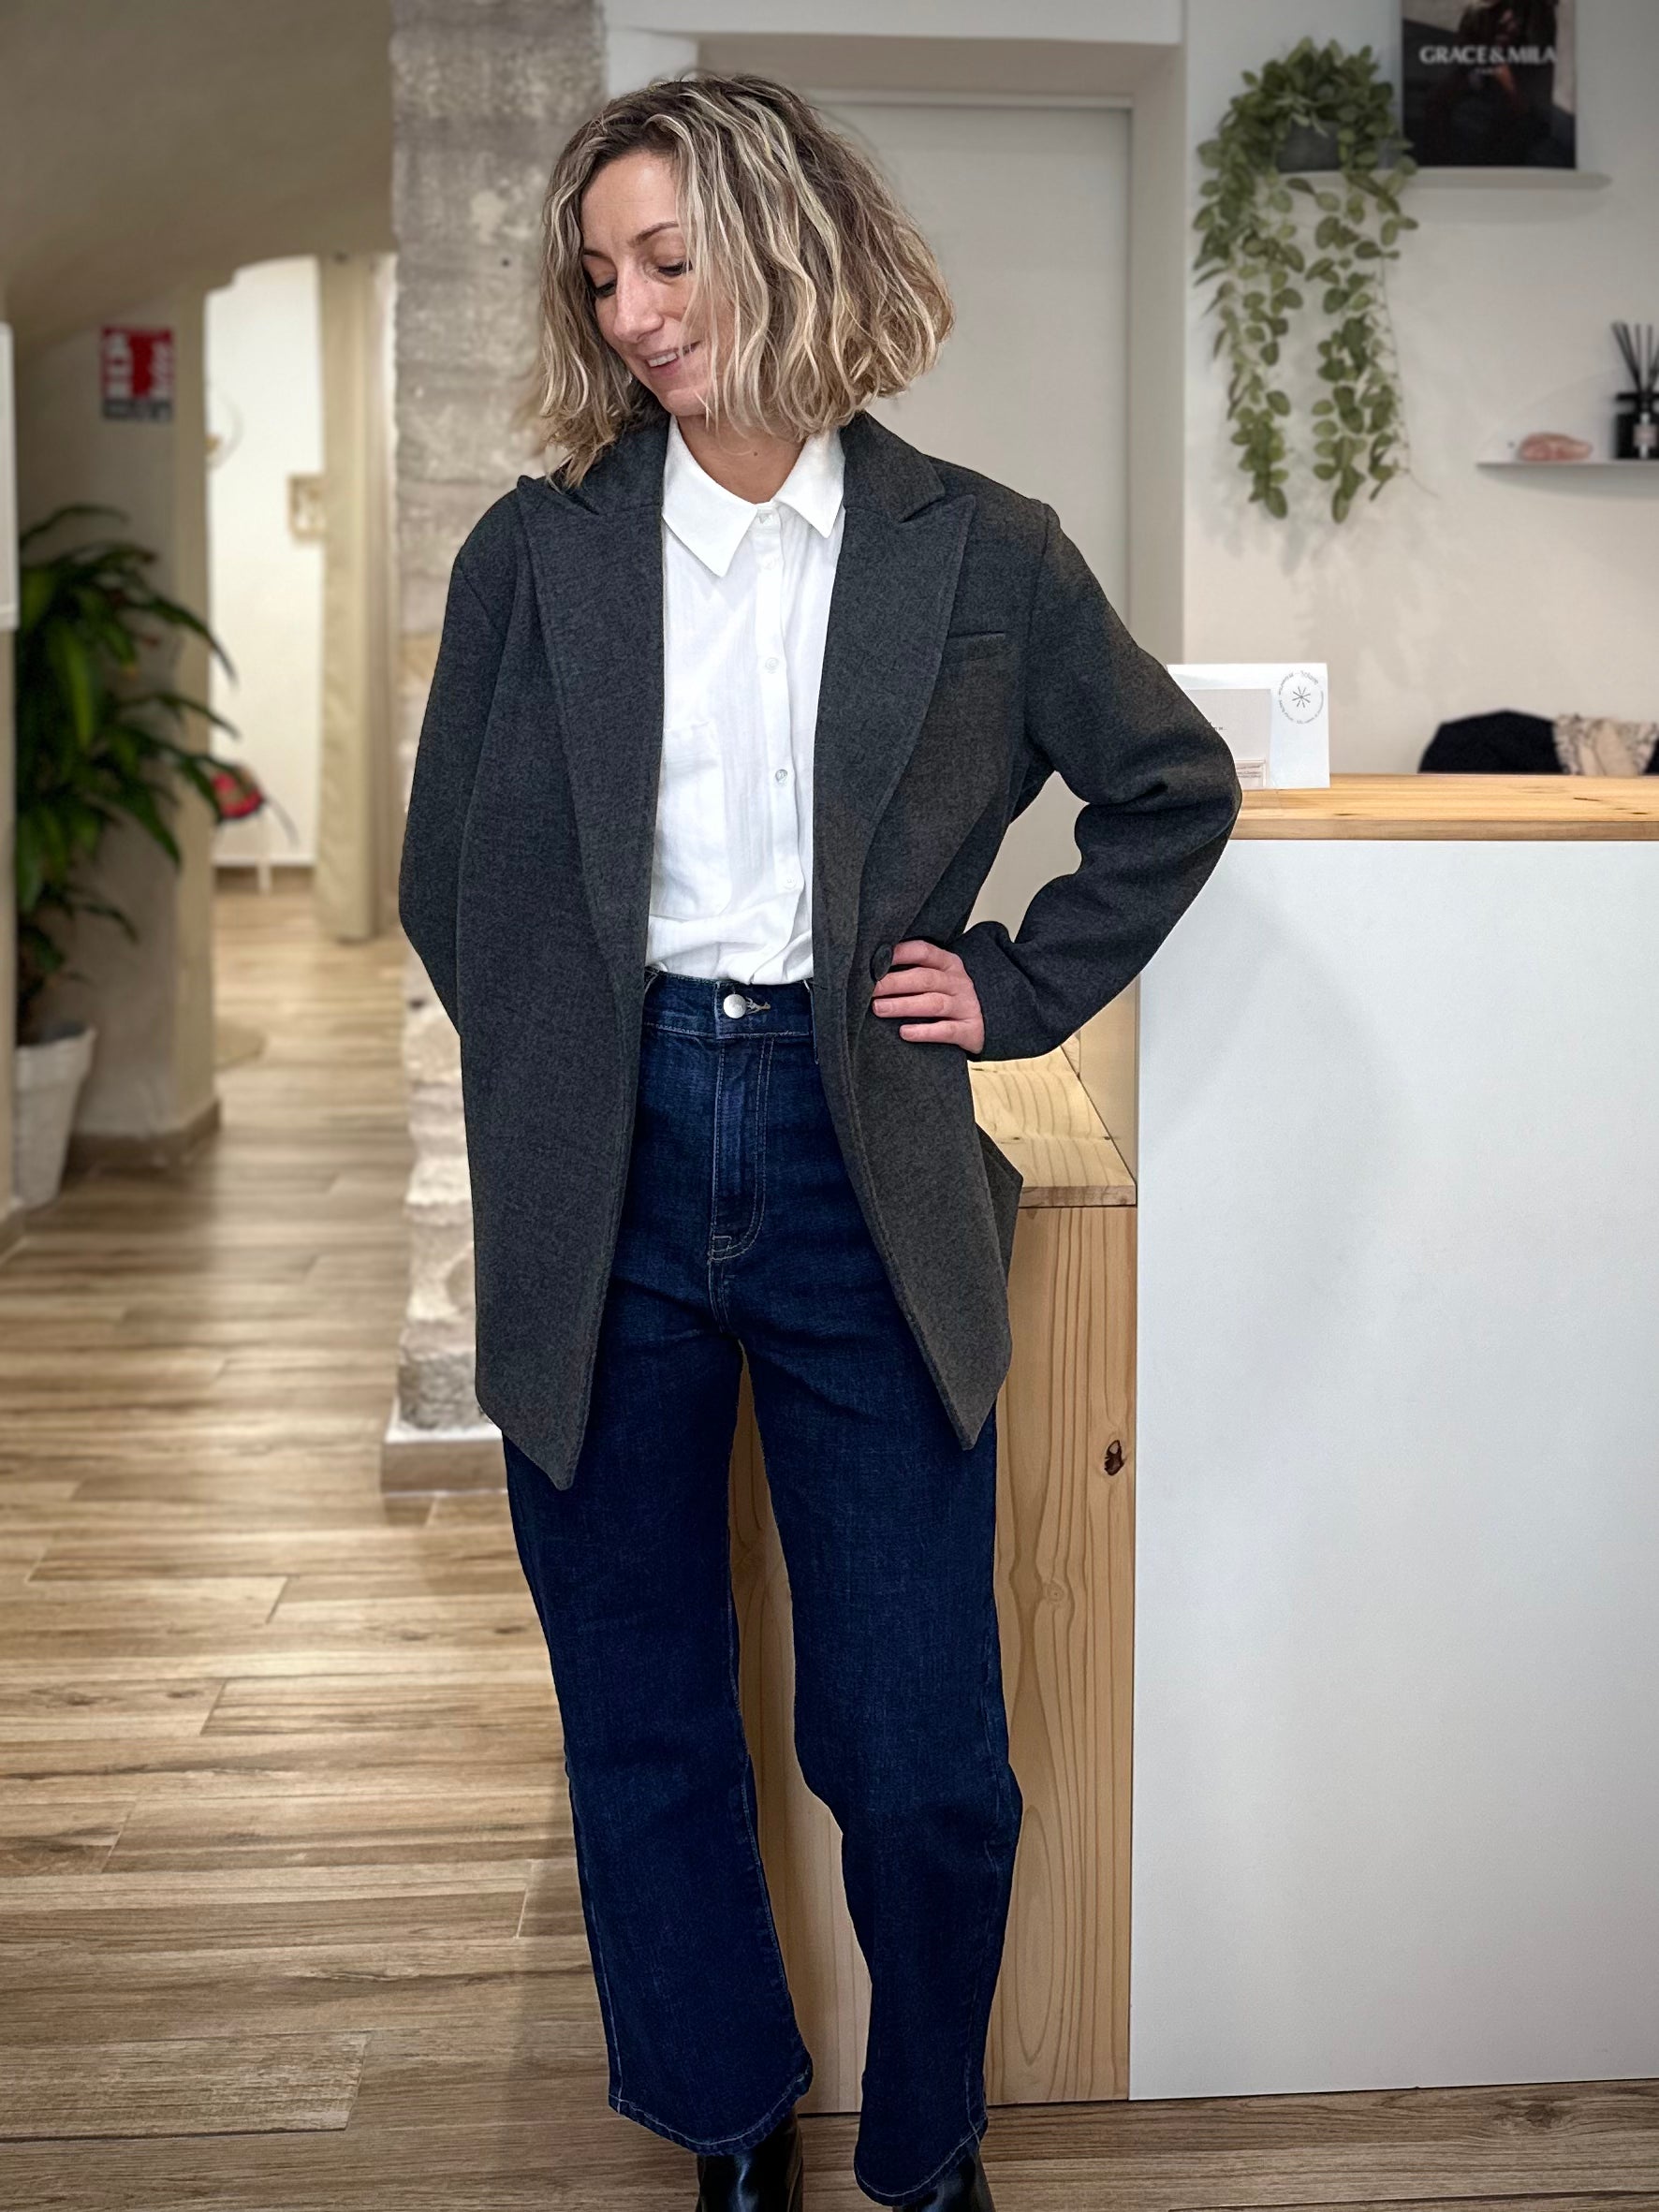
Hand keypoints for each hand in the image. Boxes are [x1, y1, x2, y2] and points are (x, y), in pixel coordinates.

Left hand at [870, 938, 984, 1053]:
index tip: (876, 959)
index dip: (900, 953)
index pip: (924, 951)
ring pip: (933, 1003)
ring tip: (879, 1008)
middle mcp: (958, 983)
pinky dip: (925, 1032)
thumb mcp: (938, 979)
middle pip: (924, 979)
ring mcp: (965, 1006)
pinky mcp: (970, 1031)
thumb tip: (872, 971)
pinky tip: (905, 1033)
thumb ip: (914, 971)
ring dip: (903, 1005)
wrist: (986, 1023)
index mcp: (949, 964)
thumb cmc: (950, 999)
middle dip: (893, 983)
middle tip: (869, 989)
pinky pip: (946, 1031)